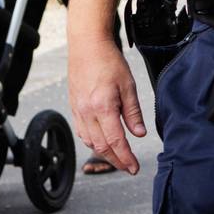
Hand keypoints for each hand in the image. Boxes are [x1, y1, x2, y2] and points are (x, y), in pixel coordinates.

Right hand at [69, 32, 145, 175]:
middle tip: (128, 168)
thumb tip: (139, 134)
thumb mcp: (128, 85)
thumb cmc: (108, 61)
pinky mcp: (74, 106)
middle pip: (101, 146)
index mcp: (102, 107)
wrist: (87, 45)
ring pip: (89, 141)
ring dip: (104, 153)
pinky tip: (101, 143)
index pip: (116, 141)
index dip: (126, 157)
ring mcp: (78, 110)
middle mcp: (87, 112)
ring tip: (117, 158)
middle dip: (116, 161)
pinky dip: (92, 142)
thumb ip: (133, 112)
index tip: (134, 167)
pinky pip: (81, 132)